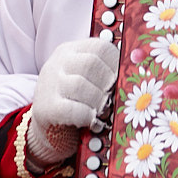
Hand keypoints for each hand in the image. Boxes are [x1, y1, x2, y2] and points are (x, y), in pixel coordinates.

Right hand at [25, 37, 118, 167]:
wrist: (48, 131)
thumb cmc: (75, 103)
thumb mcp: (87, 80)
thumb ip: (103, 72)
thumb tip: (132, 77)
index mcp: (70, 52)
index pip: (99, 47)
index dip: (116, 64)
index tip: (120, 79)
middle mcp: (57, 64)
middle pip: (90, 63)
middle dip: (107, 83)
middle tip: (111, 98)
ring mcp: (48, 86)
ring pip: (79, 85)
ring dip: (97, 101)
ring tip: (101, 111)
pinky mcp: (45, 109)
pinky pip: (71, 109)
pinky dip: (86, 116)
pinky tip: (90, 121)